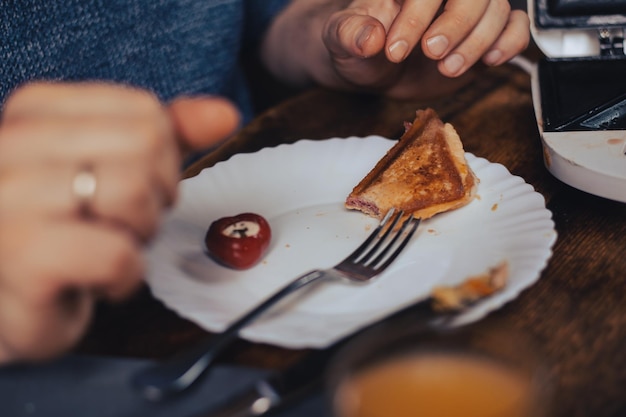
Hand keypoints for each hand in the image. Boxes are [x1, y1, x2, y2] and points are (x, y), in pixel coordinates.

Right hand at [0, 82, 238, 361]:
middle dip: (152, 198)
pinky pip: (117, 255)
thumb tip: (225, 114)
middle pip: (145, 147)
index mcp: (34, 110)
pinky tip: (94, 280)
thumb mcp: (116, 168)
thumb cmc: (66, 231)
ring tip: (101, 247)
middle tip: (114, 224)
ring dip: (137, 236)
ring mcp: (8, 198)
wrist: (12, 302)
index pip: (146, 114)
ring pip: (132, 194)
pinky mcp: (21, 255)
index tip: (123, 190)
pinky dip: (124, 277)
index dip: (161, 161)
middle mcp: (10, 143)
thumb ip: (168, 136)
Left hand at [264, 0, 528, 98]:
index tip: (395, 51)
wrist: (372, 69)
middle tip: (431, 54)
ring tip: (448, 69)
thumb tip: (368, 38)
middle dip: (456, 25)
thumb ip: (349, 35)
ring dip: (478, 42)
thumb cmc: (356, 47)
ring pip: (496, 10)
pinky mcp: (484, 35)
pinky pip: (514, 26)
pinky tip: (490, 61)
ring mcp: (467, 12)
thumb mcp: (341, 41)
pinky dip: (509, 42)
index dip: (417, 15)